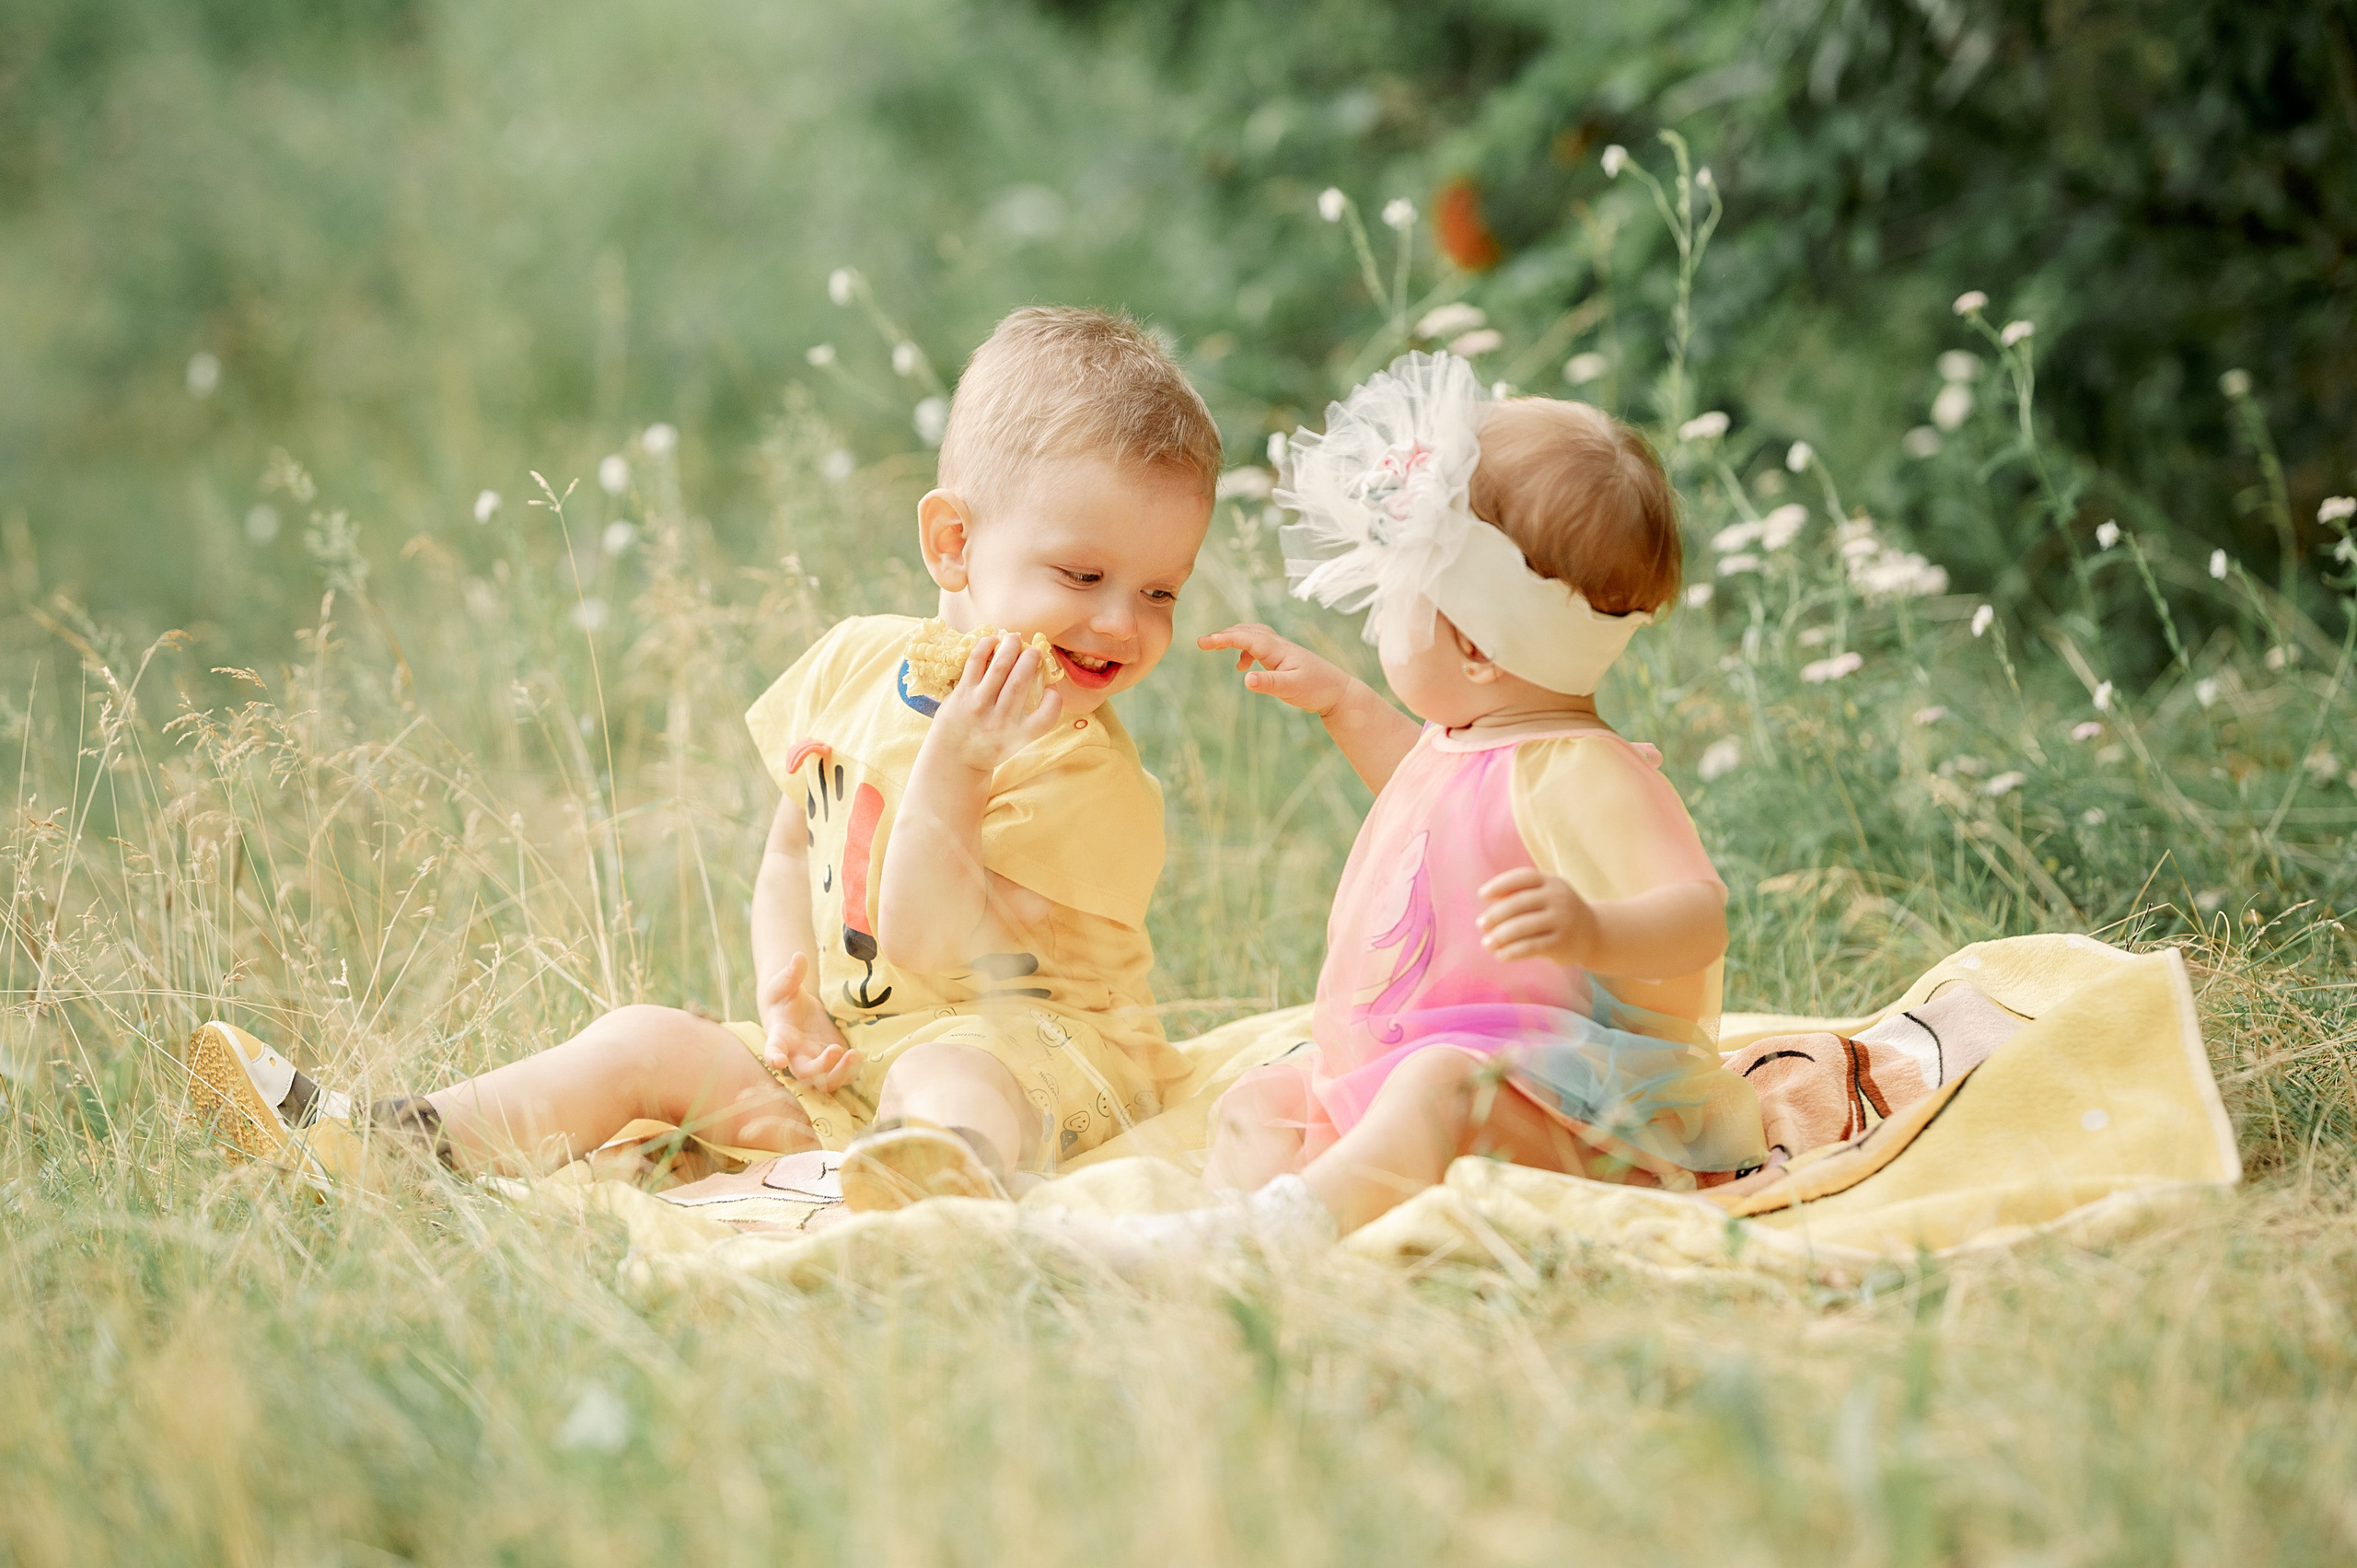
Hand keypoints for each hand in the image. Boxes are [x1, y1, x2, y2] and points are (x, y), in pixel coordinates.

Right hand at [759, 952, 859, 1092]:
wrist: (795, 1011)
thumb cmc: (784, 998)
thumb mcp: (785, 984)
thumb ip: (791, 974)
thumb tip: (798, 956)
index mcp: (779, 1037)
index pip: (773, 1049)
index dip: (774, 1057)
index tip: (778, 1061)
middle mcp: (796, 1056)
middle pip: (805, 1074)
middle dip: (821, 1067)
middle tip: (836, 1050)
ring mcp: (815, 1062)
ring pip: (826, 1082)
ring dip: (840, 1074)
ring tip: (855, 1054)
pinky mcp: (833, 1063)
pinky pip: (842, 1076)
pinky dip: (852, 1072)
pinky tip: (860, 1056)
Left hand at [927, 632, 1064, 773]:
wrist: (953, 760)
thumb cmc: (990, 746)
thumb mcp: (1015, 741)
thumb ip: (1031, 719)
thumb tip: (1045, 684)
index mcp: (1018, 735)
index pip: (1046, 716)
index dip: (1055, 700)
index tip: (1051, 690)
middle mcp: (1000, 721)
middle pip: (1021, 681)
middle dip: (1031, 658)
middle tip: (1034, 650)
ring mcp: (979, 706)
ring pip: (1000, 667)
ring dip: (1011, 647)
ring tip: (1015, 638)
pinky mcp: (962, 694)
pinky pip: (975, 662)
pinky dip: (986, 646)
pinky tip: (993, 641)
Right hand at [1199, 624, 1355, 716]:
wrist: (1338, 691)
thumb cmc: (1317, 689)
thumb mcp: (1291, 688)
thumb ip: (1268, 683)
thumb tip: (1245, 679)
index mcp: (1277, 649)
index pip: (1246, 638)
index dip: (1223, 639)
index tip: (1203, 642)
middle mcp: (1278, 645)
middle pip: (1247, 630)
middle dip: (1224, 635)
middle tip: (1203, 643)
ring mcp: (1281, 650)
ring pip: (1253, 635)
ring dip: (1233, 638)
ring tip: (1215, 647)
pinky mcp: (1283, 658)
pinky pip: (1259, 646)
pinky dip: (1245, 650)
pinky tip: (1243, 668)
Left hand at [1475, 867, 1598, 966]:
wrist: (1593, 933)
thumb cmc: (1557, 912)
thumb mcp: (1545, 896)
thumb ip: (1520, 895)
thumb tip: (1489, 901)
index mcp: (1551, 882)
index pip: (1522, 877)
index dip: (1500, 884)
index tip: (1482, 895)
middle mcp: (1558, 898)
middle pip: (1519, 903)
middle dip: (1496, 915)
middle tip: (1480, 925)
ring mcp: (1562, 920)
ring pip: (1523, 927)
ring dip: (1500, 936)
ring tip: (1487, 943)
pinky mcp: (1561, 943)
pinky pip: (1530, 946)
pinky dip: (1511, 951)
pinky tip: (1500, 955)